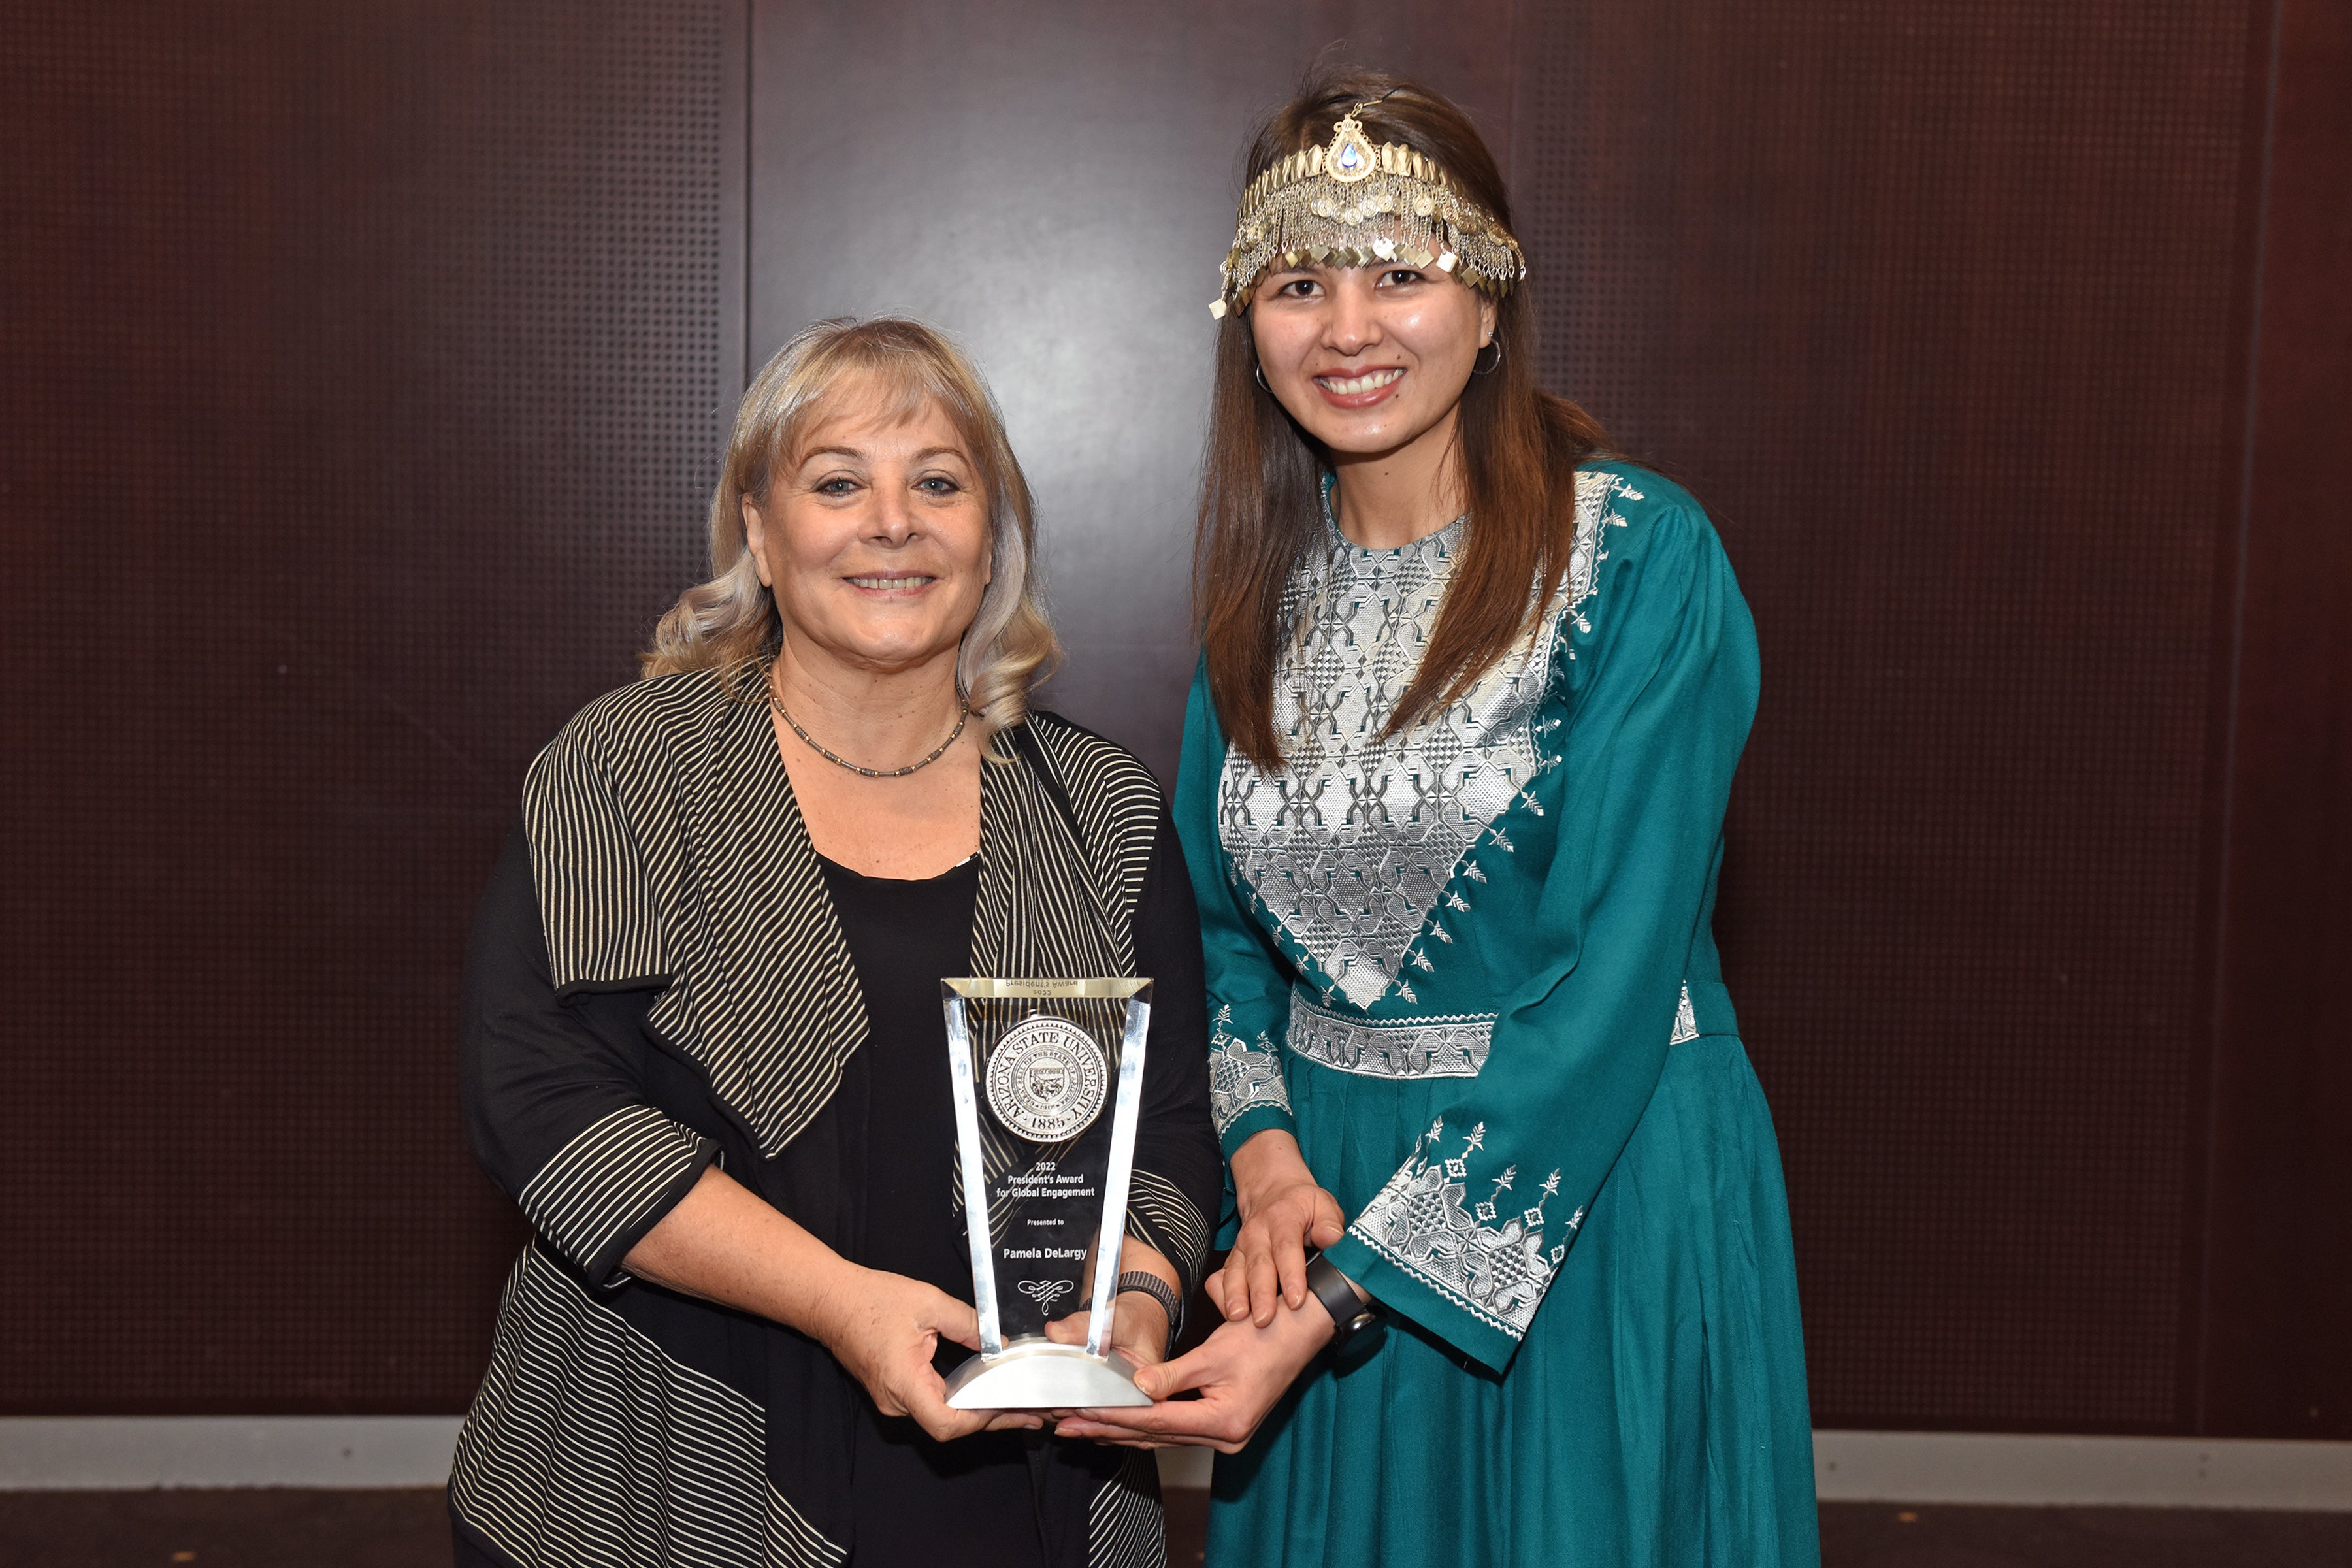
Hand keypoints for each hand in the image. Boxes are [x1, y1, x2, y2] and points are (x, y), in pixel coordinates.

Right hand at [810, 1265, 1040, 1440]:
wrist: (830, 1300)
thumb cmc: (870, 1299)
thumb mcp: (928, 1302)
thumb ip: (968, 1323)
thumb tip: (999, 1342)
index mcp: (903, 1382)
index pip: (946, 1423)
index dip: (981, 1419)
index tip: (1009, 1405)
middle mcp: (896, 1400)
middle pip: (949, 1424)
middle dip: (991, 1419)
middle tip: (1029, 1413)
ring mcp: (893, 1398)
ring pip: (941, 1416)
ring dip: (977, 1411)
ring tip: (1014, 1403)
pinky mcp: (894, 1390)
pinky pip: (931, 1403)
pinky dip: (959, 1400)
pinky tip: (983, 1390)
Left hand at [1052, 1294, 1334, 1451]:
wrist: (1302, 1330)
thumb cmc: (1265, 1334)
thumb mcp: (1216, 1351)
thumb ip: (1174, 1373)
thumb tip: (1136, 1385)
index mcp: (1224, 1420)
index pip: (1155, 1422)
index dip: (1114, 1417)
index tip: (1079, 1413)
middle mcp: (1225, 1436)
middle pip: (1154, 1436)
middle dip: (1107, 1430)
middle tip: (1065, 1426)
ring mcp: (1226, 1435)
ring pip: (1162, 1436)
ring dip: (1121, 1431)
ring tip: (1081, 1427)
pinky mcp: (1224, 1425)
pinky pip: (1175, 1430)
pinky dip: (1145, 1426)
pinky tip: (1120, 1423)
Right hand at [1222, 1130, 1344, 1326]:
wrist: (1274, 1192)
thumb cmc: (1304, 1205)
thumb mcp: (1324, 1204)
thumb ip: (1330, 1223)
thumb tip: (1331, 1239)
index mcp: (1283, 1217)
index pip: (1286, 1247)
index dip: (1291, 1274)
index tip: (1296, 1301)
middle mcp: (1257, 1231)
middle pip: (1258, 1264)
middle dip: (1260, 1294)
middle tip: (1264, 1320)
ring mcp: (1241, 1246)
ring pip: (1236, 1271)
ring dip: (1236, 1296)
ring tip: (1238, 1318)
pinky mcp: (1233, 1258)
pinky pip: (1222, 1276)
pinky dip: (1222, 1294)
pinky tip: (1227, 1312)